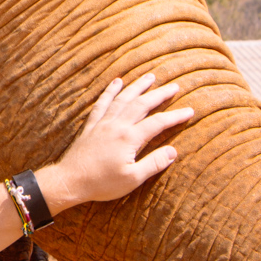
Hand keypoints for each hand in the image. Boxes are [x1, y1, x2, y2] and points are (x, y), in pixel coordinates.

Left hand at [40, 76, 195, 210]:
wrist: (70, 180)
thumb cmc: (101, 183)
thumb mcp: (132, 179)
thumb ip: (154, 163)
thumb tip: (173, 151)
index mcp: (129, 138)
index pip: (158, 123)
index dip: (175, 116)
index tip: (190, 111)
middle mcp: (117, 125)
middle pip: (142, 104)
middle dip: (160, 94)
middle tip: (175, 86)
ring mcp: (103, 123)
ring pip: (123, 98)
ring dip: (138, 86)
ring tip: (150, 77)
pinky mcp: (91, 125)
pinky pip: (102, 103)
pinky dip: (111, 91)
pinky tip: (117, 82)